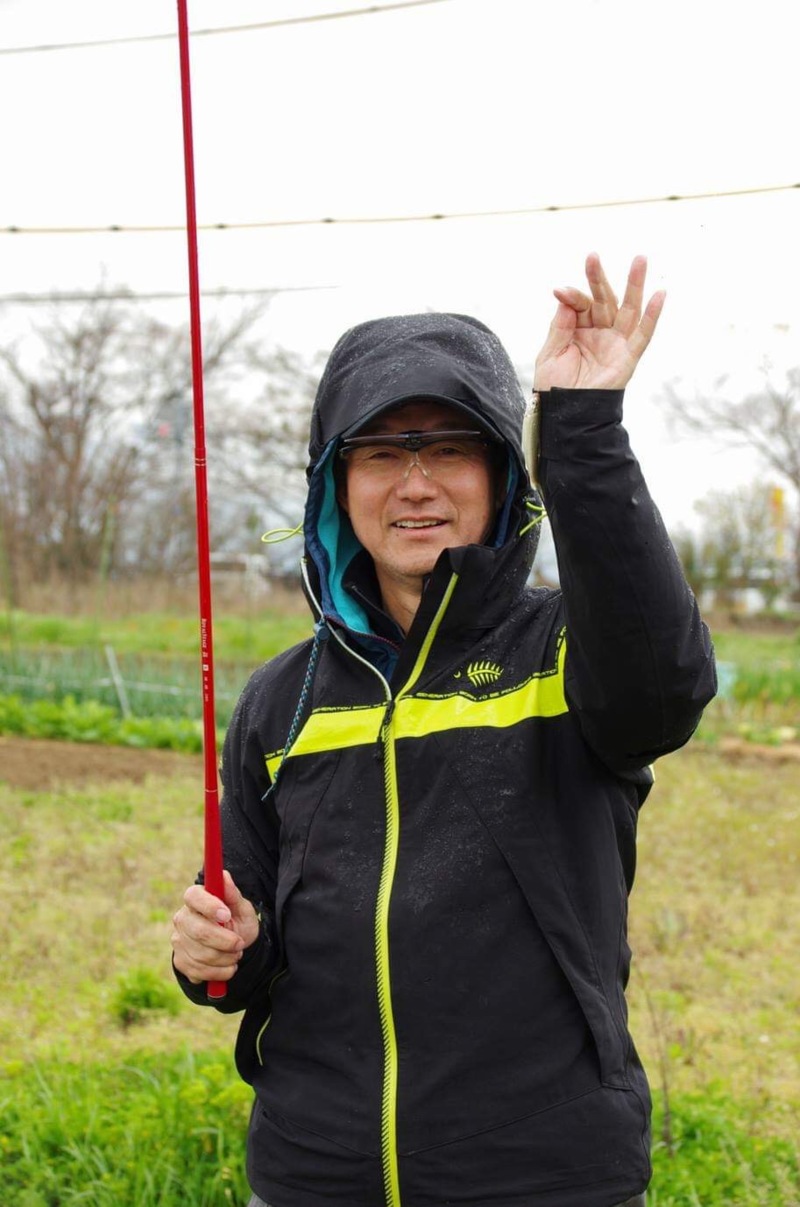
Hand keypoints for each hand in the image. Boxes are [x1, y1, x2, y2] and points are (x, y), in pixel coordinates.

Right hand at [171, 870, 259, 984]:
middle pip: (198, 931)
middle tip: (240, 943)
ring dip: (225, 958)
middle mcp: (182, 918)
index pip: (194, 897)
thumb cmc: (236, 921)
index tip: (227, 915)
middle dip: (225, 941)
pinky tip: (227, 966)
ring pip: (201, 955)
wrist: (232, 948)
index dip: (210, 906)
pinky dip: (219, 972)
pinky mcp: (180, 961)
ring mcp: (178, 940)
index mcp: (195, 898)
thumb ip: (233, 894)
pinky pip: (199, 972)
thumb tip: (224, 875)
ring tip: (236, 953)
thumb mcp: (242, 908)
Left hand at [534, 253, 664, 389]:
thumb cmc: (555, 387)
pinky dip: (652, 316)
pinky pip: (643, 334)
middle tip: (593, 256)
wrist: (565, 414)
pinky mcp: (628, 357)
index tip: (559, 291)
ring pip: (628, 309)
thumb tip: (567, 297)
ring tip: (640, 259)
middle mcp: (599, 332)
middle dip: (599, 279)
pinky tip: (660, 295)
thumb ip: (560, 326)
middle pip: (603, 299)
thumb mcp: (551, 353)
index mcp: (578, 329)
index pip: (580, 304)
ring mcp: (615, 342)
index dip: (571, 295)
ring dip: (634, 285)